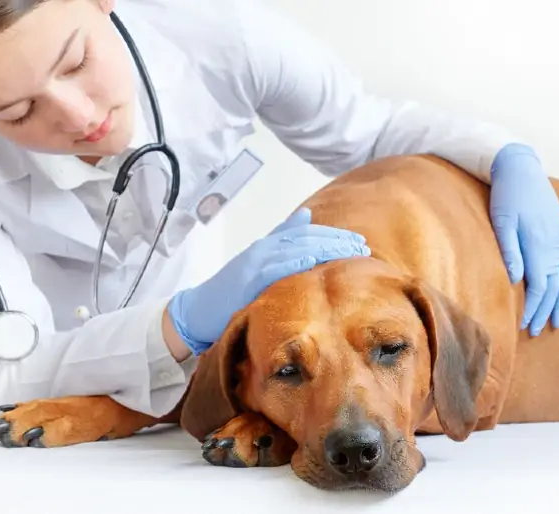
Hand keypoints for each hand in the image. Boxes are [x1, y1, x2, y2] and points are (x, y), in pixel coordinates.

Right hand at [167, 207, 370, 354]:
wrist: (197, 311)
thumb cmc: (231, 290)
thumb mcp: (258, 262)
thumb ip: (281, 239)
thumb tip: (306, 215)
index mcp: (267, 245)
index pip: (306, 233)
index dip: (333, 235)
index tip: (357, 241)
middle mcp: (263, 249)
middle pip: (306, 238)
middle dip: (335, 240)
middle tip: (361, 245)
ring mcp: (255, 263)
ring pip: (296, 248)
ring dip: (325, 248)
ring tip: (349, 251)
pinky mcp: (247, 279)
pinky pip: (275, 268)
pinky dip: (295, 261)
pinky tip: (314, 261)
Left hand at [489, 143, 558, 336]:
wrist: (521, 169)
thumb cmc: (506, 196)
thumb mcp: (501, 221)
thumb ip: (510, 250)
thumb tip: (516, 280)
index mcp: (539, 246)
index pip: (538, 288)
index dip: (532, 309)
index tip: (524, 326)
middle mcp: (556, 246)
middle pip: (553, 288)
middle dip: (545, 312)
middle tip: (536, 332)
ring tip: (557, 323)